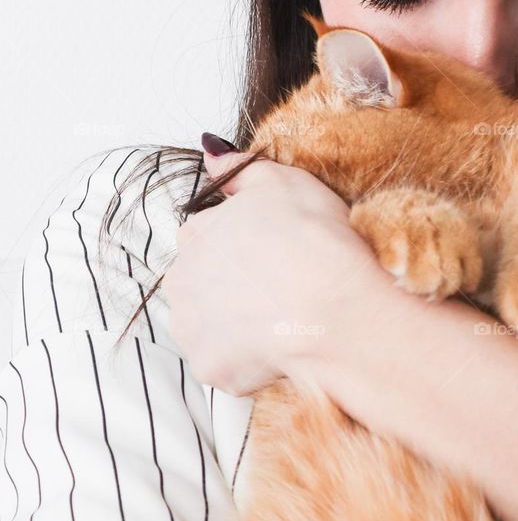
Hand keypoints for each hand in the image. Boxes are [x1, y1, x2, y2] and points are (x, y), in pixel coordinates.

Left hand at [164, 141, 393, 396]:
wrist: (335, 309)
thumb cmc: (314, 239)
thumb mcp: (282, 180)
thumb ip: (238, 168)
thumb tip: (210, 152)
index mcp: (195, 234)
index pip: (208, 237)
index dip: (244, 243)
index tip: (275, 250)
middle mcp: (180, 281)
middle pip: (202, 281)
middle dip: (231, 283)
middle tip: (279, 284)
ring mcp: (191, 329)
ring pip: (209, 323)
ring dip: (235, 321)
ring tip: (281, 316)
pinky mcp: (211, 368)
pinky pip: (226, 362)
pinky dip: (248, 357)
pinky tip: (280, 344)